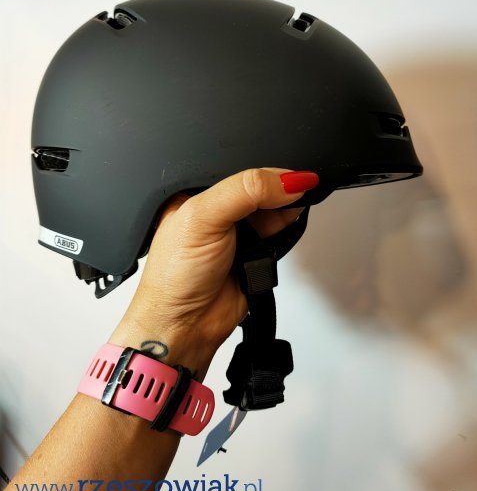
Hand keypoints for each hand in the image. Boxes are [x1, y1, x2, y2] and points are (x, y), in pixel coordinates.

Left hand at [110, 168, 317, 377]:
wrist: (185, 326)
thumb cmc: (174, 275)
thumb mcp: (203, 217)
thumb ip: (244, 191)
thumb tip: (288, 180)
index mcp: (197, 190)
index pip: (240, 164)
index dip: (264, 167)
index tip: (288, 175)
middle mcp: (219, 208)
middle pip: (263, 184)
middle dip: (278, 190)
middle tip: (284, 197)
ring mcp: (239, 230)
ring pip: (276, 208)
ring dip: (284, 213)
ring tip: (273, 223)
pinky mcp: (256, 251)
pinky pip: (282, 234)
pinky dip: (286, 234)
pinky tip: (277, 237)